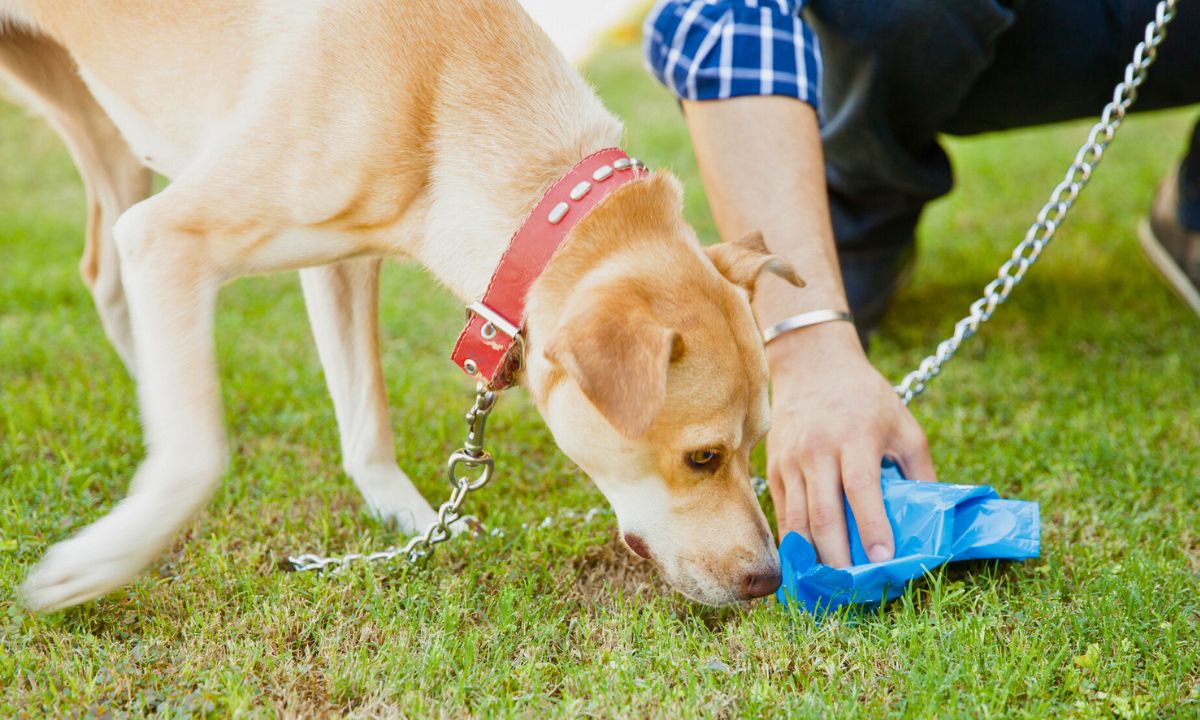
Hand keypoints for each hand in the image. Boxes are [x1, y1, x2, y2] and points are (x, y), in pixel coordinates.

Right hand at [764, 321, 935, 567]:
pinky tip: (808, 564)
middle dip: (838, 556)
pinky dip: (795, 543)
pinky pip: (783, 514)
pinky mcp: (775, 468)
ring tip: (829, 586)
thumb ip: (920, 470)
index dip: (872, 528)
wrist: (811, 364)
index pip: (862, 490)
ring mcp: (791, 460)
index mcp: (856, 438)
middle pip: (824, 514)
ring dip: (814, 557)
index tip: (883, 560)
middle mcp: (819, 451)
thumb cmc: (866, 398)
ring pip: (798, 519)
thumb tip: (932, 519)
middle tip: (853, 588)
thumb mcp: (903, 425)